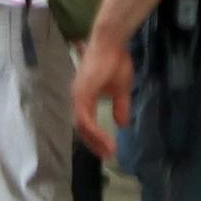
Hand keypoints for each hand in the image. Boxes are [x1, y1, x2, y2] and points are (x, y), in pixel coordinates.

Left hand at [71, 34, 134, 161]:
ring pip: (83, 126)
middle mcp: (78, 98)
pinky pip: (85, 120)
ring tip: (109, 152)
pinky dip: (95, 132)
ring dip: (95, 141)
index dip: (96, 138)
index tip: (109, 150)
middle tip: (108, 156)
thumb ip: (120, 107)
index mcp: (85, 97)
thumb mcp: (121, 90)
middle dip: (95, 144)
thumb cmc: (116, 62)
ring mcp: (78, 96)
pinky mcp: (82, 94)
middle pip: (82, 128)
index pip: (86, 123)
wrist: (112, 44)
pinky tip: (106, 140)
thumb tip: (122, 124)